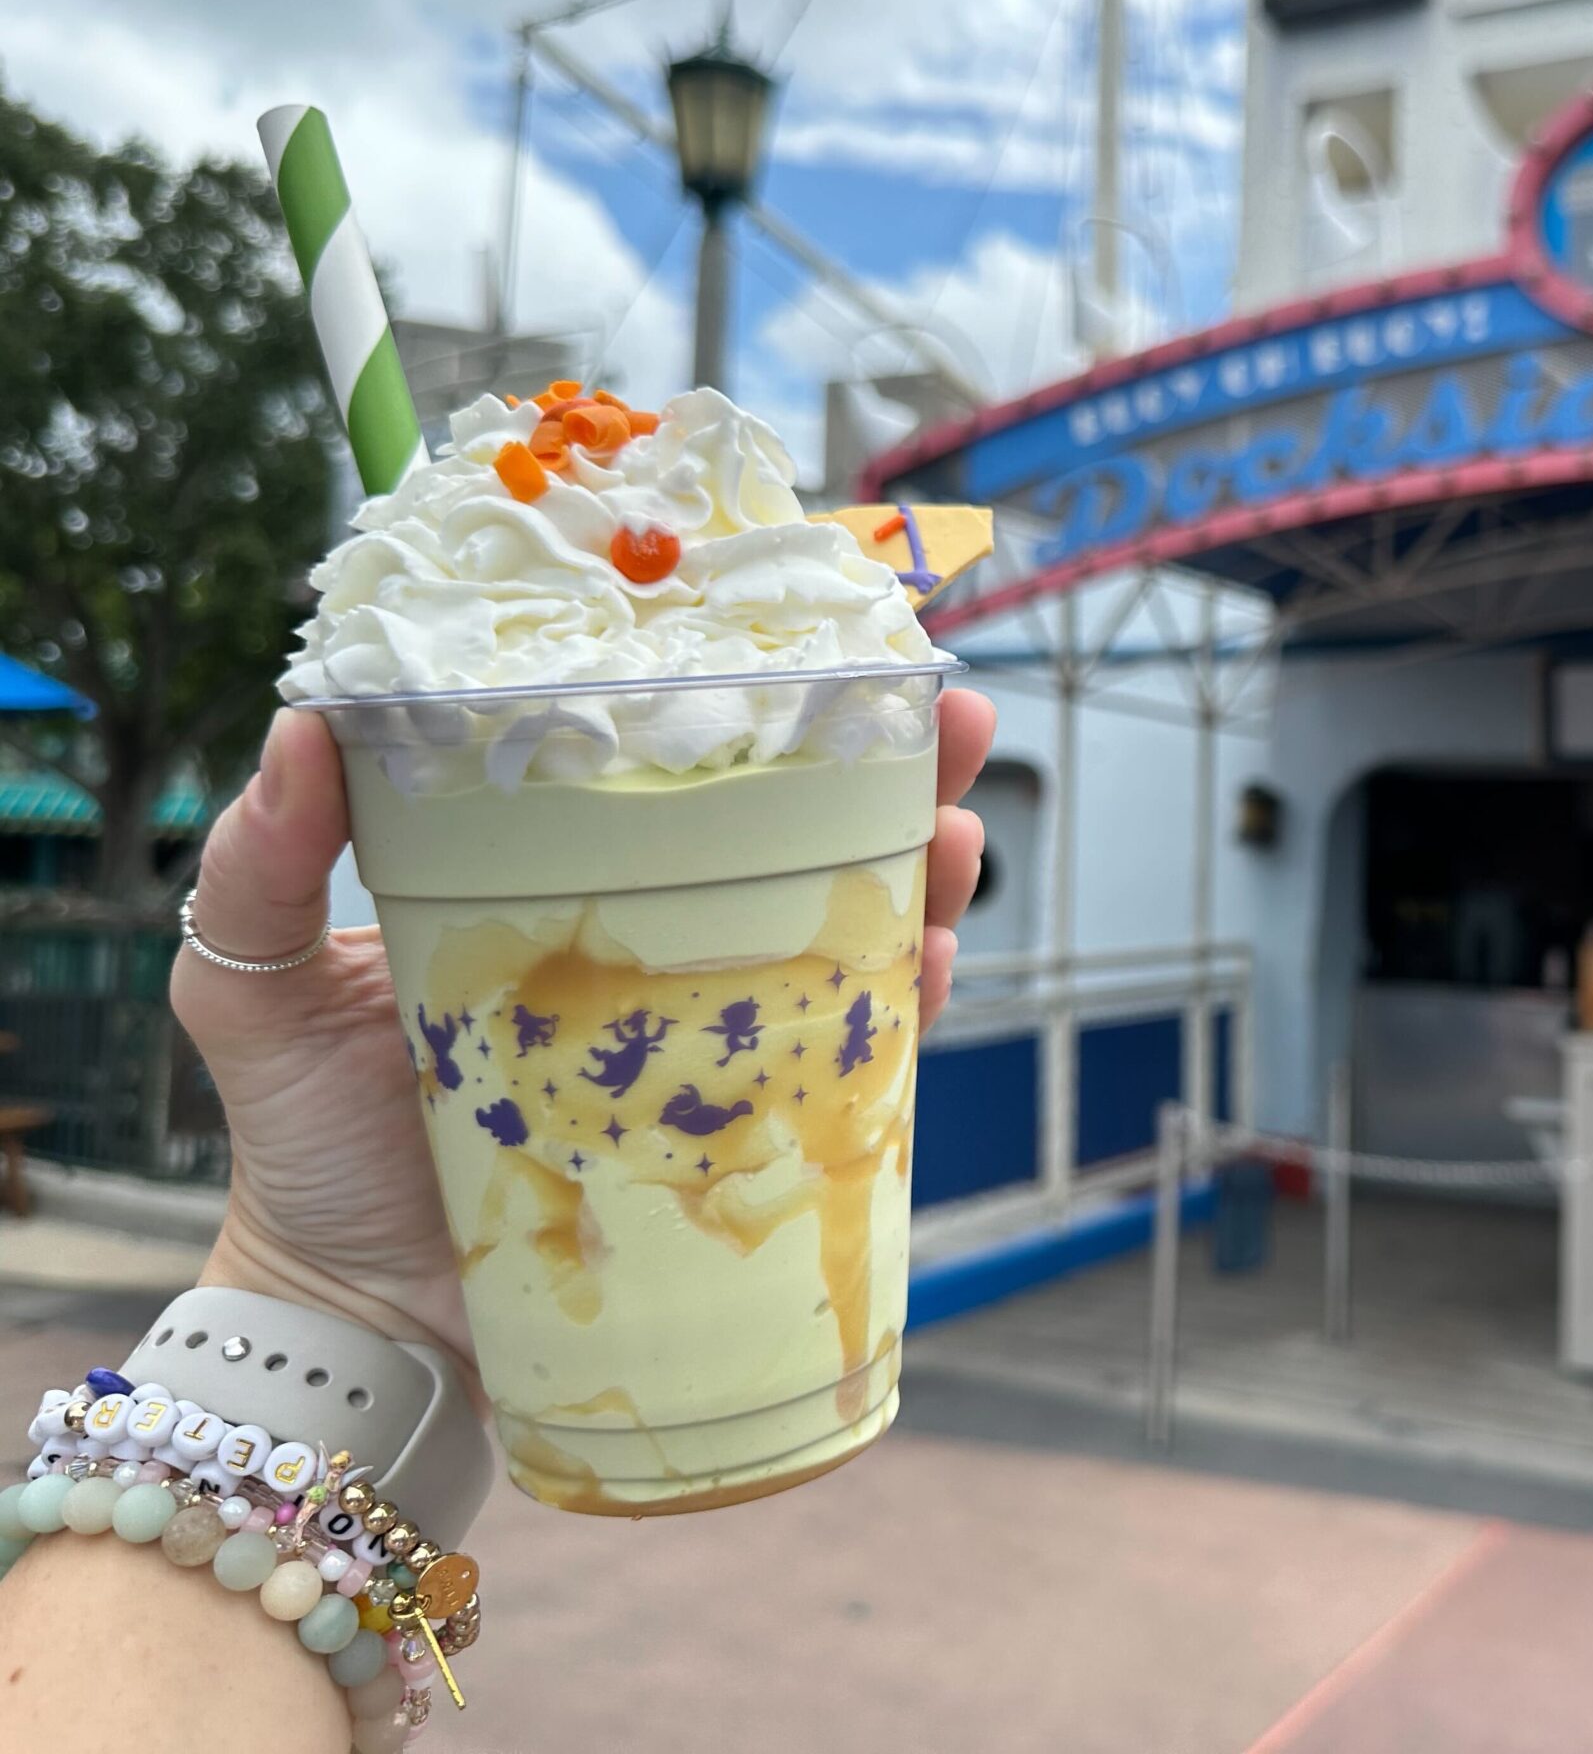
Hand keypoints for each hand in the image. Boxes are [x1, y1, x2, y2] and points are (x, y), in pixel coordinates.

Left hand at [171, 690, 997, 1379]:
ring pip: (845, 934)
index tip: (825, 653)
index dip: (759, 708)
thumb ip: (258, 869)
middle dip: (897, 772)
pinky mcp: (742, 1132)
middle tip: (954, 717)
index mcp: (559, 881)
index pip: (673, 773)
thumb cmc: (308, 1146)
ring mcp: (708, 1038)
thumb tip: (303, 727)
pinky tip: (932, 960)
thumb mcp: (255, 989)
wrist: (361, 1318)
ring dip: (926, 875)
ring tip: (960, 832)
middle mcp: (654, 946)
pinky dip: (903, 1006)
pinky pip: (848, 1059)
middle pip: (798, 836)